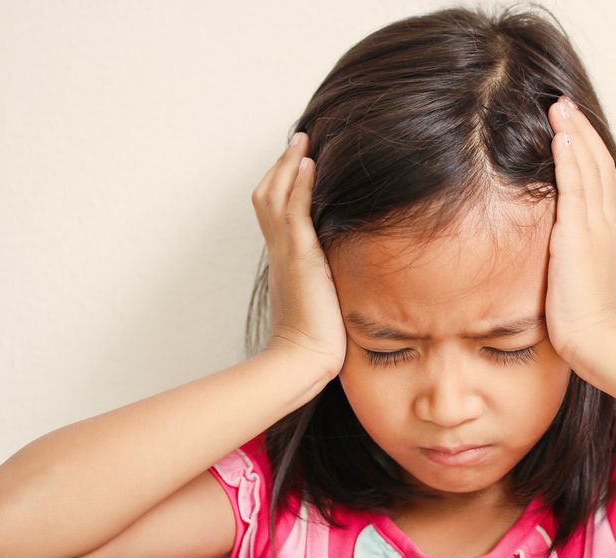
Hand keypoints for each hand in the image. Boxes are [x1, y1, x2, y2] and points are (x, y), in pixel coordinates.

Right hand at [251, 131, 345, 376]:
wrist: (304, 359)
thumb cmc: (318, 339)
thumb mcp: (325, 299)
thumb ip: (329, 278)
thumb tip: (348, 273)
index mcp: (284, 260)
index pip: (276, 212)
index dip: (283, 186)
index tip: (298, 164)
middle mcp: (279, 252)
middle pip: (267, 196)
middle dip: (281, 166)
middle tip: (298, 140)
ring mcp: (286, 253)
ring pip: (276, 197)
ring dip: (288, 165)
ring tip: (303, 140)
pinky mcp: (300, 257)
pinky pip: (294, 212)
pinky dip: (299, 185)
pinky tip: (308, 164)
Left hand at [544, 96, 615, 362]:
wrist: (597, 342)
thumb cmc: (585, 324)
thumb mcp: (582, 283)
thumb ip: (575, 261)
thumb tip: (562, 256)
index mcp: (608, 238)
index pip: (602, 185)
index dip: (591, 154)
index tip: (575, 132)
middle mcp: (606, 227)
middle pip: (600, 168)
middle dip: (583, 134)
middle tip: (567, 105)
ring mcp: (595, 229)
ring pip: (589, 170)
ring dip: (575, 135)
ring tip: (560, 107)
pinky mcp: (579, 236)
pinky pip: (576, 188)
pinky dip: (570, 160)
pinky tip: (560, 137)